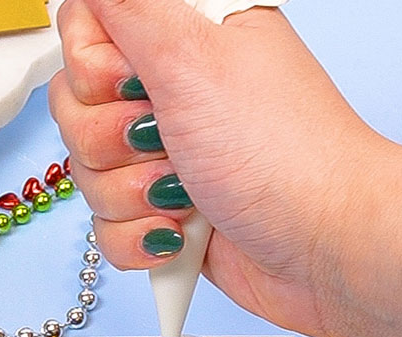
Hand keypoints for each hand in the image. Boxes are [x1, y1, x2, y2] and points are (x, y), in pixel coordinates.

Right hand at [49, 0, 395, 336]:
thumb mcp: (195, 56)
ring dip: (132, 195)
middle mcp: (170, 98)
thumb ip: (129, 7)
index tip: (134, 86)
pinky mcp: (166, 217)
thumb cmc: (283, 155)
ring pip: (88, 175)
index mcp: (182, 41)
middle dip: (113, 141)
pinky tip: (180, 236)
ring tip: (187, 194)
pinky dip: (139, 239)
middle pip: (76, 110)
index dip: (94, 68)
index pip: (85, 33)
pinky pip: (107, 229)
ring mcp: (166, 161)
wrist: (325, 247)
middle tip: (168, 142)